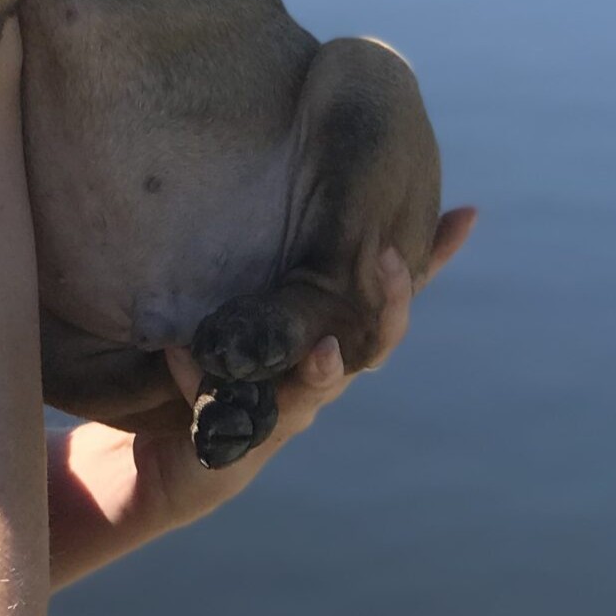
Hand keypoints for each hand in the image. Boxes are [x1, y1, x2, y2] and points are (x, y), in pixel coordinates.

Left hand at [52, 205, 477, 572]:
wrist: (148, 455)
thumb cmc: (195, 365)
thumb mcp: (221, 296)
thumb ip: (246, 253)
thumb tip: (266, 161)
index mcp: (321, 335)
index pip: (382, 296)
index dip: (428, 262)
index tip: (466, 215)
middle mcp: (312, 376)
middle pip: (370, 345)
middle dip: (387, 307)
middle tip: (389, 260)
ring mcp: (280, 415)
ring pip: (315, 393)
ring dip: (320, 370)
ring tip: (323, 348)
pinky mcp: (234, 452)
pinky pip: (230, 418)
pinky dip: (201, 382)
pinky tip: (181, 354)